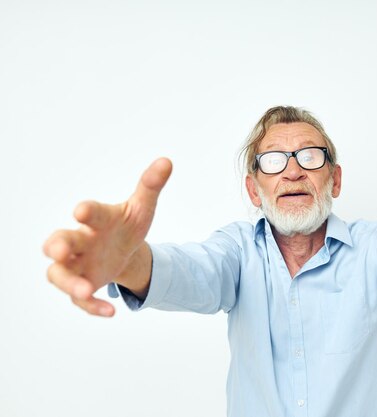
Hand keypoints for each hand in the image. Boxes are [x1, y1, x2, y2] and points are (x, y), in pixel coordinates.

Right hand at [43, 158, 172, 316]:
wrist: (124, 249)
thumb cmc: (126, 224)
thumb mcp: (142, 208)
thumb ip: (151, 186)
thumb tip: (167, 161)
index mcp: (97, 219)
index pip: (89, 212)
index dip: (85, 211)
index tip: (81, 210)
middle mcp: (80, 240)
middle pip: (59, 241)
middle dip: (57, 245)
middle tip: (58, 250)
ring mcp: (77, 264)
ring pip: (59, 274)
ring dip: (69, 282)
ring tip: (86, 290)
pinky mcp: (81, 285)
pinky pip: (79, 299)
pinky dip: (91, 306)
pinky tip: (110, 312)